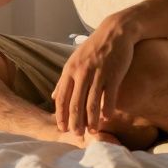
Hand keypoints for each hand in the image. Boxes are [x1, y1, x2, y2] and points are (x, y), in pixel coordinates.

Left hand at [52, 14, 138, 135]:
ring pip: (92, 102)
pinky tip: (107, 118)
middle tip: (76, 134)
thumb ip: (64, 80)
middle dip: (74, 121)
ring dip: (91, 119)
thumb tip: (53, 97)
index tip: (62, 128)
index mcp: (70, 70)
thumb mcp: (74, 61)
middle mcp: (82, 72)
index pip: (61, 97)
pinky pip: (110, 95)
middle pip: (75, 103)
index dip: (61, 114)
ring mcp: (98, 73)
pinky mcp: (113, 73)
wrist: (115, 32)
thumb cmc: (94, 48)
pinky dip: (107, 109)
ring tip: (92, 131)